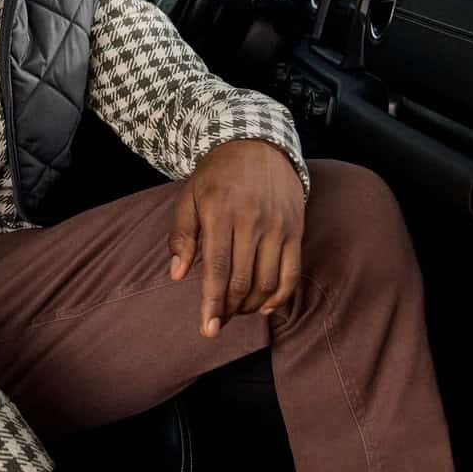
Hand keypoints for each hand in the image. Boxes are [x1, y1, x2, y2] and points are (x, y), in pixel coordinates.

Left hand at [168, 139, 304, 337]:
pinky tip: (265, 306)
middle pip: (243, 280)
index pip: (217, 268)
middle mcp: (251, 220)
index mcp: (220, 212)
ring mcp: (277, 226)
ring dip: (251, 306)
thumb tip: (177, 274)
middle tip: (218, 320)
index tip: (207, 328)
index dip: (212, 302)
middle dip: (229, 308)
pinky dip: (280, 296)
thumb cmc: (217, 173)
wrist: (257, 143)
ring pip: (267, 282)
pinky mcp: (295, 229)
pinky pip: (292, 273)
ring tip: (236, 310)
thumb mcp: (190, 196)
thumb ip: (182, 235)